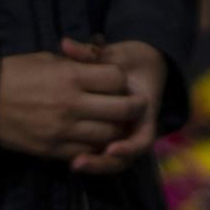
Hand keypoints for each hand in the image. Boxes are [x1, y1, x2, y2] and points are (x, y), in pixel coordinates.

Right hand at [0, 50, 145, 160]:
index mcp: (69, 76)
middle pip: (122, 110)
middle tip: (133, 108)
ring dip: (116, 131)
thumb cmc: (12, 73)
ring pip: (110, 135)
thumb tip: (101, 64)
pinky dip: (96, 147)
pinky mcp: (54, 149)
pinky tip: (94, 140)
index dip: (121, 80)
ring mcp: (64, 129)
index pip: (116, 78)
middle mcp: (72, 104)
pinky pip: (87, 152)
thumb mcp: (45, 59)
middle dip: (133, 108)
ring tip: (113, 124)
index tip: (118, 82)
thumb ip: (75, 64)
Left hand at [62, 38, 167, 172]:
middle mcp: (135, 128)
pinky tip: (71, 159)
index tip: (110, 149)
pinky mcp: (111, 137)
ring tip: (76, 165)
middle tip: (80, 163)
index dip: (129, 147)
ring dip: (96, 165)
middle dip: (104, 163)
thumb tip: (66, 44)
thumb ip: (91, 53)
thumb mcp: (114, 55)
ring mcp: (123, 135)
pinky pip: (103, 153)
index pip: (143, 139)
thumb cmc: (128, 60)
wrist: (139, 66)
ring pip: (113, 160)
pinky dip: (91, 157)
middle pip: (125, 158)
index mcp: (144, 111)